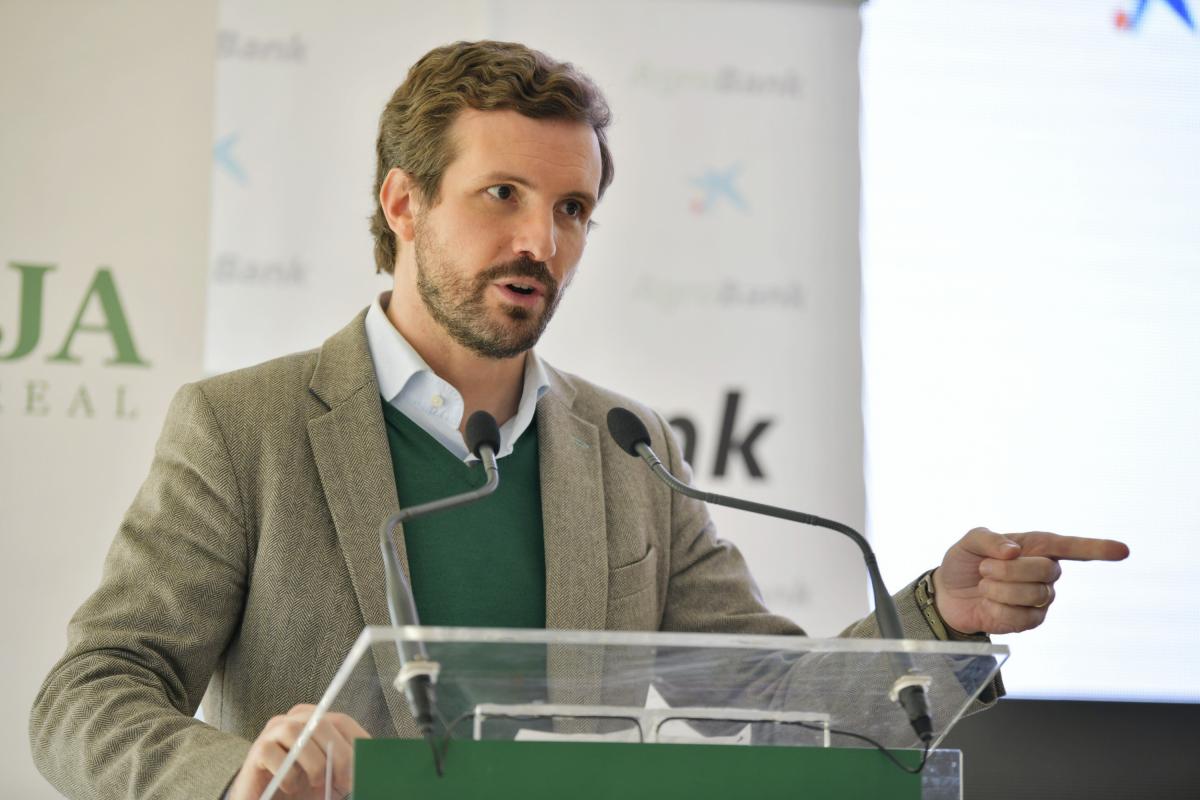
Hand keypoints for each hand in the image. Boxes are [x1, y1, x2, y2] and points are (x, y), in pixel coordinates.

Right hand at [228, 704, 369, 799]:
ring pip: (297, 733)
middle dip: (339, 755)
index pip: (341, 722)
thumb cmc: (304, 788)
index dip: (356, 744)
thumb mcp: (333, 777)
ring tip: (317, 782)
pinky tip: (291, 787)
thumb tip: (371, 764)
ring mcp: (274, 732)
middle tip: (346, 781)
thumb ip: (348, 767)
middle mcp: (295, 720)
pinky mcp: (257, 750)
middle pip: (321, 723)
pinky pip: (273, 754)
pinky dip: (288, 775)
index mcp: (317, 721)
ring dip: (313, 763)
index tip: (365, 767)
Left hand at [932, 527, 1129, 634]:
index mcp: (1035, 546)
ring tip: (985, 584)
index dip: (1097, 548)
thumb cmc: (965, 562)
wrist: (948, 594)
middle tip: (984, 568)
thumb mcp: (969, 542)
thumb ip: (989, 540)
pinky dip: (997, 608)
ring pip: (1034, 594)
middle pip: (1047, 570)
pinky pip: (1022, 616)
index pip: (1072, 547)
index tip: (1122, 551)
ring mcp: (1040, 598)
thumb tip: (1013, 551)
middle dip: (1009, 570)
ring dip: (999, 588)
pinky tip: (989, 604)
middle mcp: (1045, 571)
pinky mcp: (1030, 620)